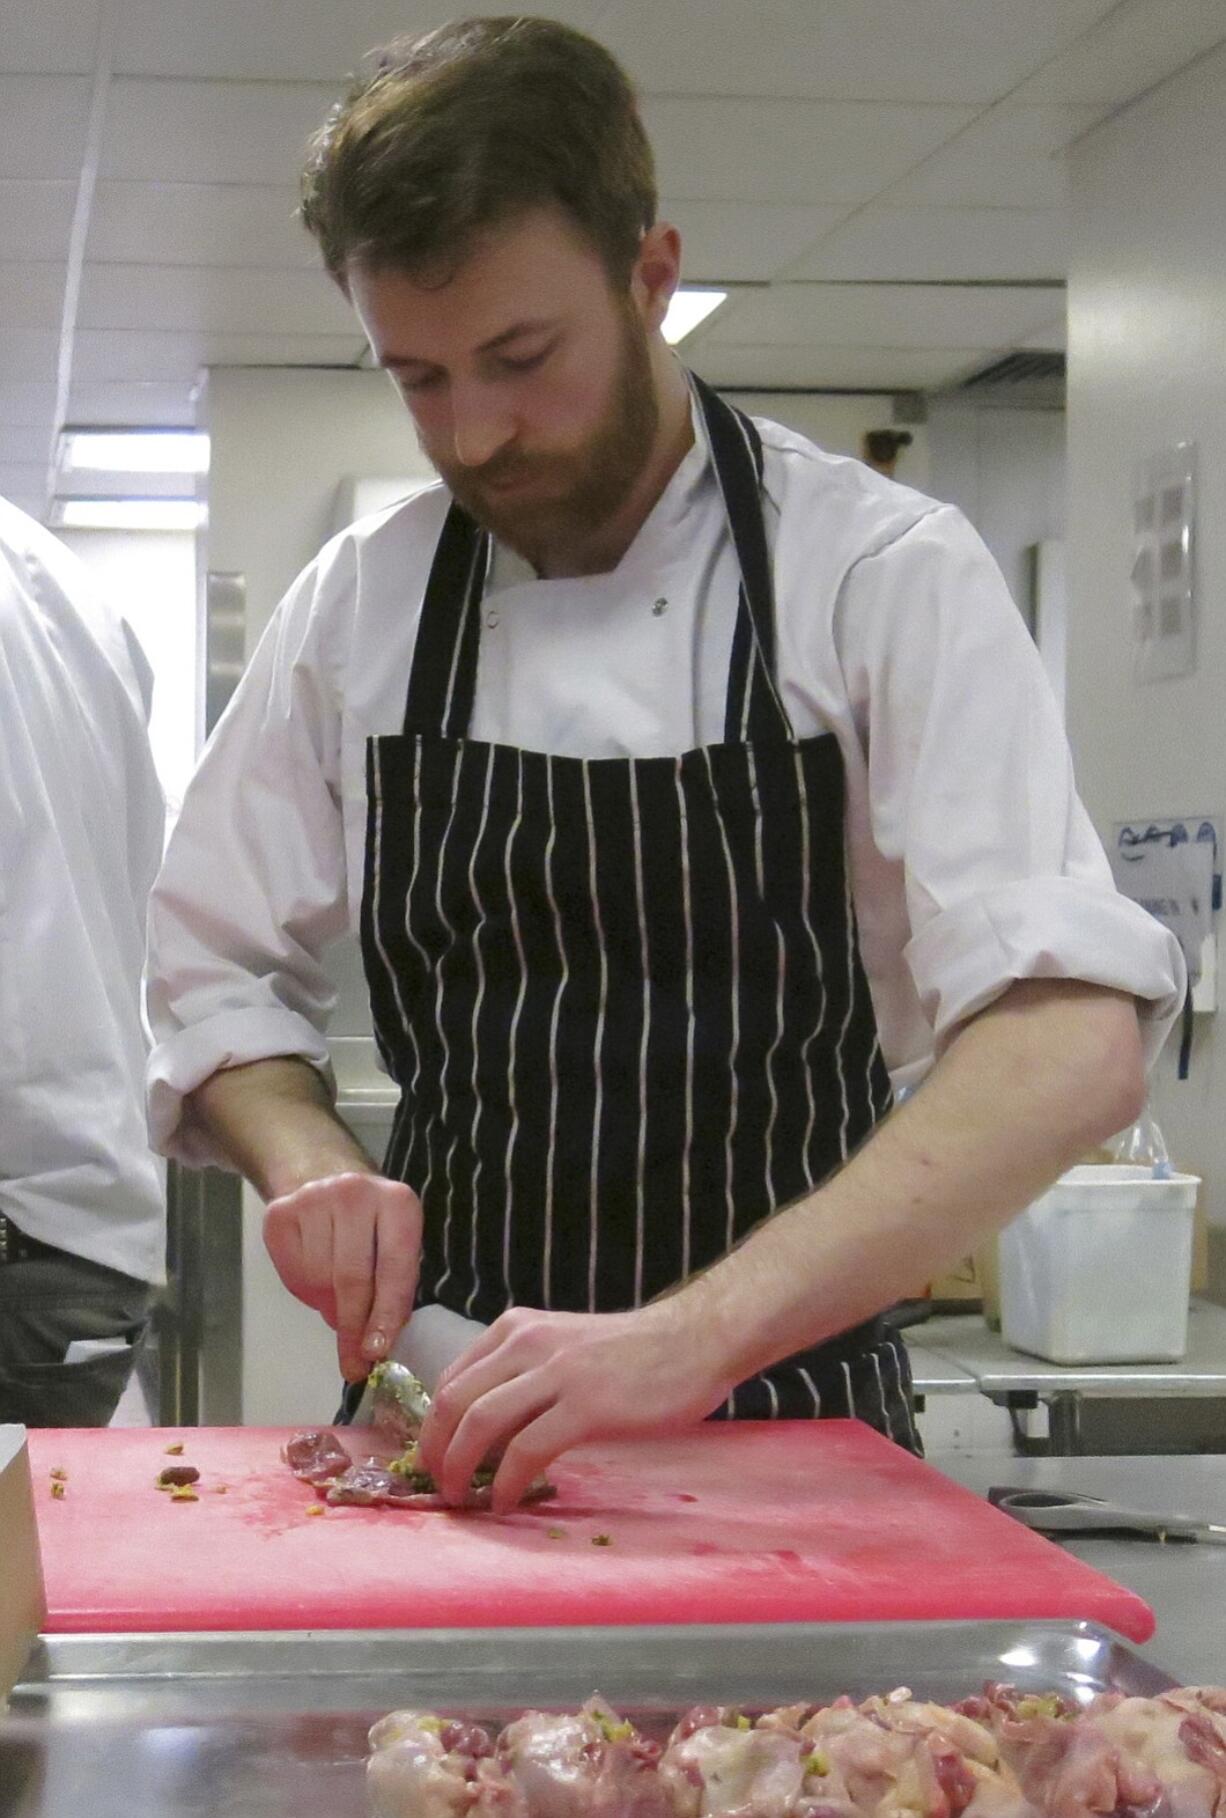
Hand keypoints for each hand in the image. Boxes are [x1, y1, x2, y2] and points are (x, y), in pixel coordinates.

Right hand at [263, 1172, 422, 1382]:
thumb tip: (372, 1347)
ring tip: (334, 1296)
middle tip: (353, 1363)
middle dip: (353, 1327)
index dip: (385, 1315)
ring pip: (319, 1279)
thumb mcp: (393, 1246)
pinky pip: (291, 1270)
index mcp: (398, 1202)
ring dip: (327, 1303)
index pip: (394, 1268)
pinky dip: (303, 1288)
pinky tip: (313, 1274)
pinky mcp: (280, 1211)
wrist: (321, 1175)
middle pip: (352, 1278)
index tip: (376, 1352)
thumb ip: (390, 1289)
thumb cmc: (369, 1225)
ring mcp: (314, 1198)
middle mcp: (356, 1193)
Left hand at [417, 1302, 734, 1513]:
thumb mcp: (562, 1347)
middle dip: (435, 1450)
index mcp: (517, 1329)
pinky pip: (526, 1450)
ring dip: (460, 1468)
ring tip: (462, 1497)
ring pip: (480, 1423)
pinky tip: (505, 1501)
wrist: (693, 1341)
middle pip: (454, 1401)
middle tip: (440, 1484)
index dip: (434, 1424)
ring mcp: (557, 1373)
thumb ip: (523, 1375)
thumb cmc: (631, 1351)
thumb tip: (484, 1430)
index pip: (451, 1377)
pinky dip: (505, 1482)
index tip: (436, 1457)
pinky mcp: (586, 1407)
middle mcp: (527, 1343)